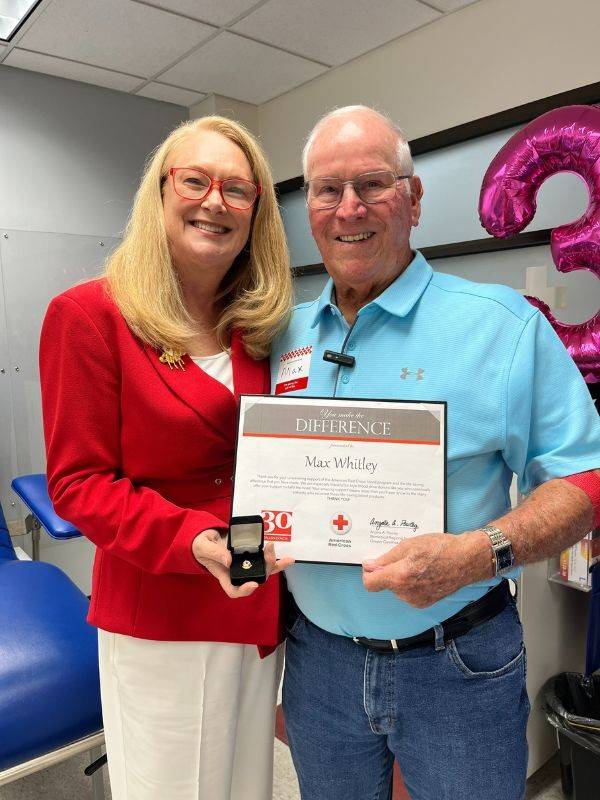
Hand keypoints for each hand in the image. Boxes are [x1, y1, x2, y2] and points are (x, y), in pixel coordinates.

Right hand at [192, 529, 293, 598]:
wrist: (206, 539)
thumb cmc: (201, 547)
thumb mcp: (203, 547)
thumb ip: (215, 553)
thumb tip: (229, 560)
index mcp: (223, 575)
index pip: (233, 590)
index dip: (244, 590)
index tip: (253, 584)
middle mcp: (237, 573)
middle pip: (254, 578)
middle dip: (264, 568)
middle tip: (268, 551)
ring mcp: (245, 565)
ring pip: (263, 570)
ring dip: (273, 563)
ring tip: (282, 555)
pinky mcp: (250, 556)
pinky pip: (265, 560)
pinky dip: (276, 560)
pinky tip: (289, 559)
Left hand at [362, 531, 490, 607]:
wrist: (467, 560)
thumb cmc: (440, 548)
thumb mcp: (409, 545)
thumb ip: (386, 558)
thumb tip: (368, 565)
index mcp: (399, 577)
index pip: (370, 583)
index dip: (368, 573)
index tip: (372, 564)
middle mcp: (406, 593)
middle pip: (385, 584)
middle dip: (389, 571)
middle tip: (404, 557)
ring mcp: (416, 600)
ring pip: (397, 588)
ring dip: (401, 577)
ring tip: (418, 563)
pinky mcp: (424, 603)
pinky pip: (408, 593)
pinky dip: (411, 584)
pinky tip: (425, 572)